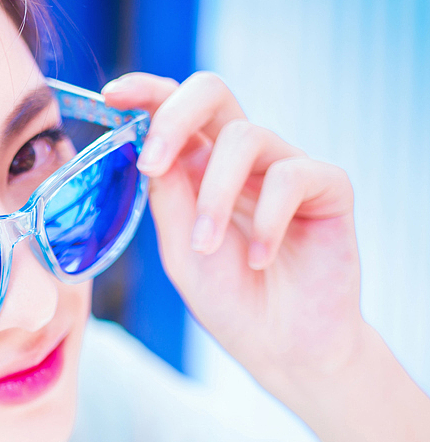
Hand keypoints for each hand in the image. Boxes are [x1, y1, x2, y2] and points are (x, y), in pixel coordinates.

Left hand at [102, 70, 362, 402]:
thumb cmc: (231, 301)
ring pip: (245, 136)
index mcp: (201, 167)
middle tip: (152, 164)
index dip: (145, 91)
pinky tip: (262, 260)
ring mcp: (286, 168)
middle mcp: (243, 159)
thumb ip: (167, 198)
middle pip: (212, 91)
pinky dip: (268, 220)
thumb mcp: (180, 251)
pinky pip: (292, 175)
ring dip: (215, 195)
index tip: (113, 95)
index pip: (174, 108)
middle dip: (174, 117)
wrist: (283, 349)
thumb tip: (147, 149)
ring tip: (206, 247)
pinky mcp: (329, 187)